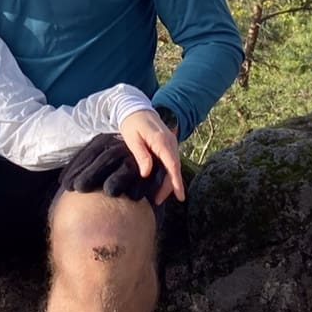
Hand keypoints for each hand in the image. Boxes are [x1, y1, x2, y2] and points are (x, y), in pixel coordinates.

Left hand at [59, 111, 184, 203]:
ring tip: (157, 196)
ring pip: (173, 167)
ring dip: (168, 182)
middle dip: (169, 187)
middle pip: (174, 169)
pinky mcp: (168, 145)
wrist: (135, 109)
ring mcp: (171, 144)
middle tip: (157, 201)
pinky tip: (160, 183)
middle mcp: (170, 143)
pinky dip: (167, 174)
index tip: (180, 197)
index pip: (172, 165)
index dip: (176, 182)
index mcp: (162, 141)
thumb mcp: (132, 139)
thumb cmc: (131, 123)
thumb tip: (147, 173)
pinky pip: (170, 162)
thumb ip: (141, 155)